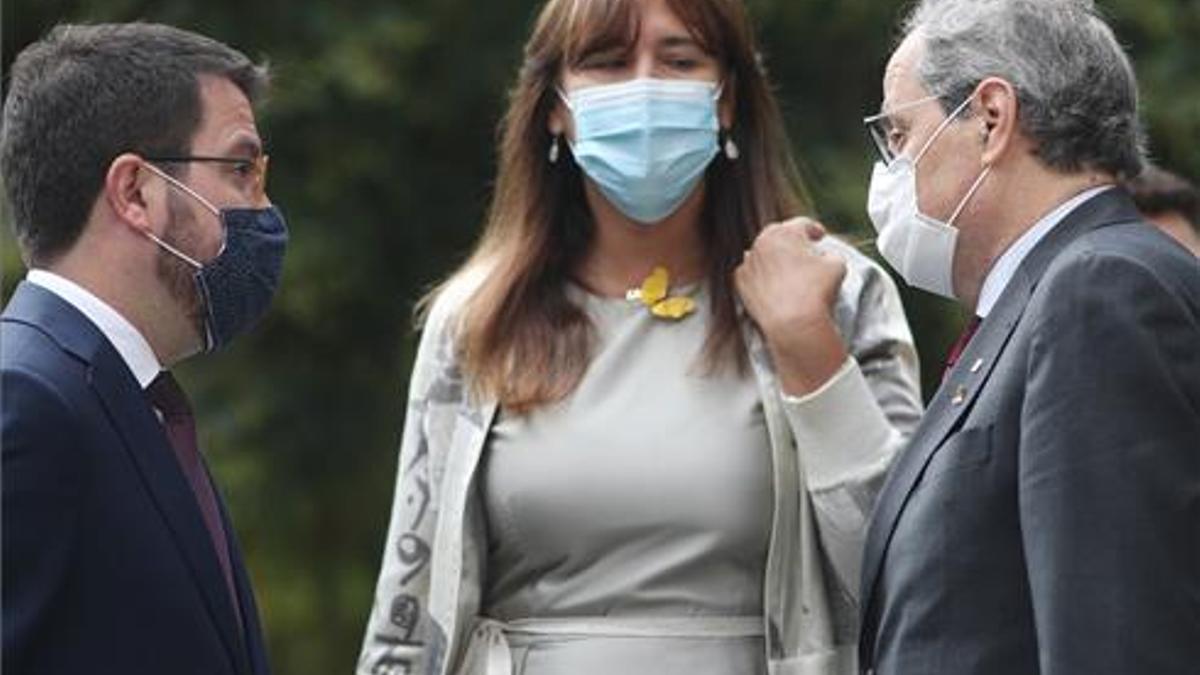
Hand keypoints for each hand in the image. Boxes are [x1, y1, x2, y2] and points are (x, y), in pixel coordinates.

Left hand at [735, 217, 849, 395]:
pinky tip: (774, 286)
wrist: (792, 323)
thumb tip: (824, 257)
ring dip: (776, 259)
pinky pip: (754, 274)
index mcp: (784, 232)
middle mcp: (761, 243)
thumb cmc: (816, 291)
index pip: (802, 225)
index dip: (814, 230)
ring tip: (790, 272)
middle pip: (779, 236)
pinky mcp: (740, 283)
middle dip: (792, 243)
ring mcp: (748, 263)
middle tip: (804, 253)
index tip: (819, 236)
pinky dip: (763, 277)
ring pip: (763, 254)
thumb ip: (830, 254)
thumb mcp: (837, 264)